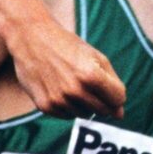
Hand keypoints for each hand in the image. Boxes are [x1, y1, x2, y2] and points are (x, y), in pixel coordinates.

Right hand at [6, 12, 125, 118]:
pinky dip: (67, 105)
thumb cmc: (68, 46)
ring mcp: (59, 100)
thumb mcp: (96, 57)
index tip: (109, 86)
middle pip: (103, 110)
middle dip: (102, 100)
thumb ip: (112, 84)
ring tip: (72, 82)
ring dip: (84, 103)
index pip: (118, 99)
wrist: (32, 38)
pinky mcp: (45, 106)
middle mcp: (75, 90)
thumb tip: (120, 115)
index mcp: (91, 75)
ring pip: (85, 114)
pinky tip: (60, 88)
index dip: (117, 93)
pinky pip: (66, 115)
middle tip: (90, 83)